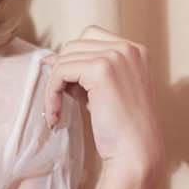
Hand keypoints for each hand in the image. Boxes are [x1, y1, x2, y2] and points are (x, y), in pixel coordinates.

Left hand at [40, 27, 163, 184]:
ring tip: (57, 110)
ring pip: (65, 57)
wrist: (136, 152)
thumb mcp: (107, 91)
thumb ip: (87, 72)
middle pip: (75, 44)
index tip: (62, 84)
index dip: (72, 58)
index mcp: (135, 50)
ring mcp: (116, 56)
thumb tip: (52, 59)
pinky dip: (52, 93)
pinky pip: (60, 72)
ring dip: (54, 85)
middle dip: (61, 70)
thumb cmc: (122, 128)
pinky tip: (56, 114)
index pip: (91, 36)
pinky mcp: (101, 69)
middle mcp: (128, 48)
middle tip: (58, 99)